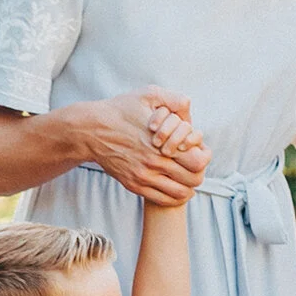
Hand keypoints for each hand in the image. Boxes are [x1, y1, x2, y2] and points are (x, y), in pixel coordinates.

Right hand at [87, 90, 207, 205]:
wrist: (91, 130)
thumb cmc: (120, 110)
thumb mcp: (147, 95)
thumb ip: (172, 99)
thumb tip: (188, 106)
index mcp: (162, 143)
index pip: (198, 161)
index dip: (204, 157)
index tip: (202, 151)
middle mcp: (154, 163)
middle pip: (193, 180)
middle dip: (199, 172)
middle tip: (196, 165)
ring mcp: (144, 177)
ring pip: (180, 194)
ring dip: (188, 188)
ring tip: (187, 178)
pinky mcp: (134, 185)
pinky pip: (162, 200)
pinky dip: (174, 197)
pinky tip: (175, 187)